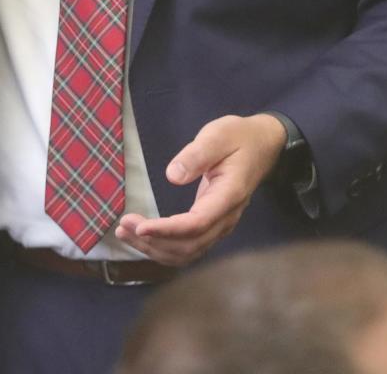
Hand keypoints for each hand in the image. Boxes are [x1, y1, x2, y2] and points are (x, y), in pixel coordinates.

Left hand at [115, 113, 286, 265]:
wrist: (263, 144)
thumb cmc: (239, 137)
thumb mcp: (218, 135)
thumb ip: (197, 154)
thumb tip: (172, 175)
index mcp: (229, 196)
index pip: (196, 224)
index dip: (167, 230)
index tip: (140, 226)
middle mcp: (226, 218)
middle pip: (189, 245)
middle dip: (153, 241)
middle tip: (123, 226)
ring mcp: (221, 225)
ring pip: (188, 252)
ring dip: (155, 248)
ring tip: (125, 234)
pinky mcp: (212, 224)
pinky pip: (189, 247)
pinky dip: (164, 247)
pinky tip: (144, 238)